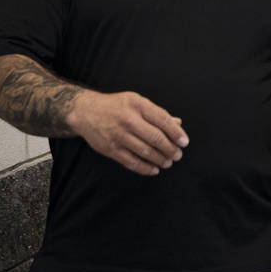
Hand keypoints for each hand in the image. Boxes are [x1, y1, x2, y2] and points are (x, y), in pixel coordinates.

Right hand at [67, 90, 188, 175]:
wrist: (86, 112)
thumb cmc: (117, 106)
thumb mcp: (137, 102)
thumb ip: (157, 113)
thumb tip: (178, 124)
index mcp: (138, 105)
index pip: (163, 120)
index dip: (176, 133)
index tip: (184, 142)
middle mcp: (129, 120)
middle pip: (156, 138)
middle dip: (170, 149)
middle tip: (178, 155)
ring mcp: (118, 135)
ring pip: (145, 152)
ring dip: (160, 160)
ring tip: (168, 162)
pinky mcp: (110, 149)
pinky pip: (131, 162)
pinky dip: (145, 168)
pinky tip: (154, 169)